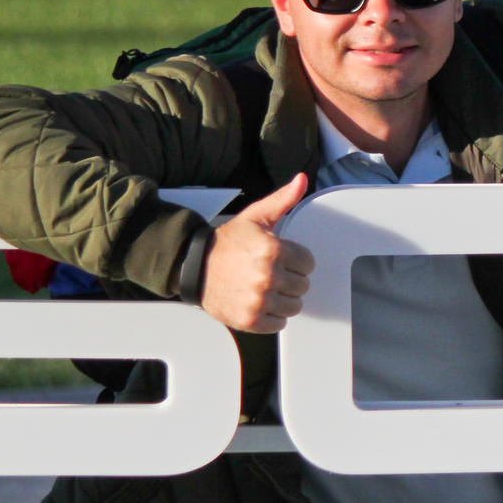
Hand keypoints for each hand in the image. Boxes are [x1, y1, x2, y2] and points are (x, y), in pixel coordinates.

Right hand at [199, 174, 314, 333]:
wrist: (193, 266)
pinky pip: (279, 323)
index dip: (296, 260)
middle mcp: (266, 276)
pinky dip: (273, 316)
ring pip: (295, 306)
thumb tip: (301, 180)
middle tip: (271, 273)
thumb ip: (283, 200)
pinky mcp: (249, 319)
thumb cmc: (228, 243)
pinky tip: (260, 302)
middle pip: (303, 285)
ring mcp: (258, 300)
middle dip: (291, 279)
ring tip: (266, 287)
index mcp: (271, 250)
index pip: (308, 263)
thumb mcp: (256, 217)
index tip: (282, 258)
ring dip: (284, 298)